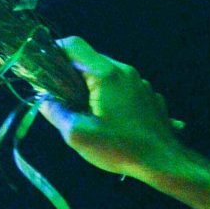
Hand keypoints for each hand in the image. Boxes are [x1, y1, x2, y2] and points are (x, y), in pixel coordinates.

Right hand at [37, 35, 186, 180]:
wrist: (165, 162)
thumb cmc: (120, 147)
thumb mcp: (77, 135)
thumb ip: (56, 113)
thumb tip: (45, 100)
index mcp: (106, 74)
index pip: (75, 45)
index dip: (55, 51)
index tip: (45, 69)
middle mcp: (126, 72)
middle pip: (91, 60)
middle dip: (72, 76)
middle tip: (63, 100)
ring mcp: (142, 84)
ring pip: (108, 76)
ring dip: (93, 89)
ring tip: (89, 115)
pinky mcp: (151, 98)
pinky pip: (124, 90)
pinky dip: (112, 99)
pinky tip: (113, 122)